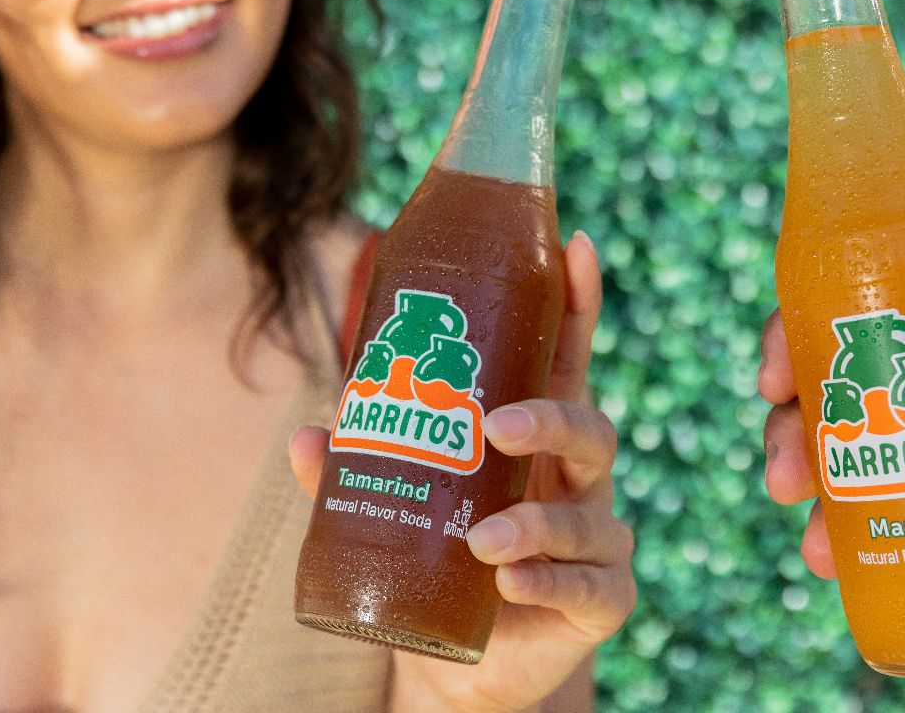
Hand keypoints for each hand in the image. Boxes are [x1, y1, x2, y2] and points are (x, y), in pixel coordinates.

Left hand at [289, 232, 633, 712]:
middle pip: (591, 429)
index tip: (573, 243)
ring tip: (483, 543)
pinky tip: (512, 583)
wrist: (461, 662)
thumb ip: (356, 468)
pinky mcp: (600, 603)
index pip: (563, 359)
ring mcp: (595, 542)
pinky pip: (592, 588)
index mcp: (534, 436)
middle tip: (495, 428)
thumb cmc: (438, 557)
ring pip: (588, 518)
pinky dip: (550, 583)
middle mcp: (575, 480)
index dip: (575, 303)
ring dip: (536, 526)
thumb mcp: (395, 503)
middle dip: (550, 419)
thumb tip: (304, 435)